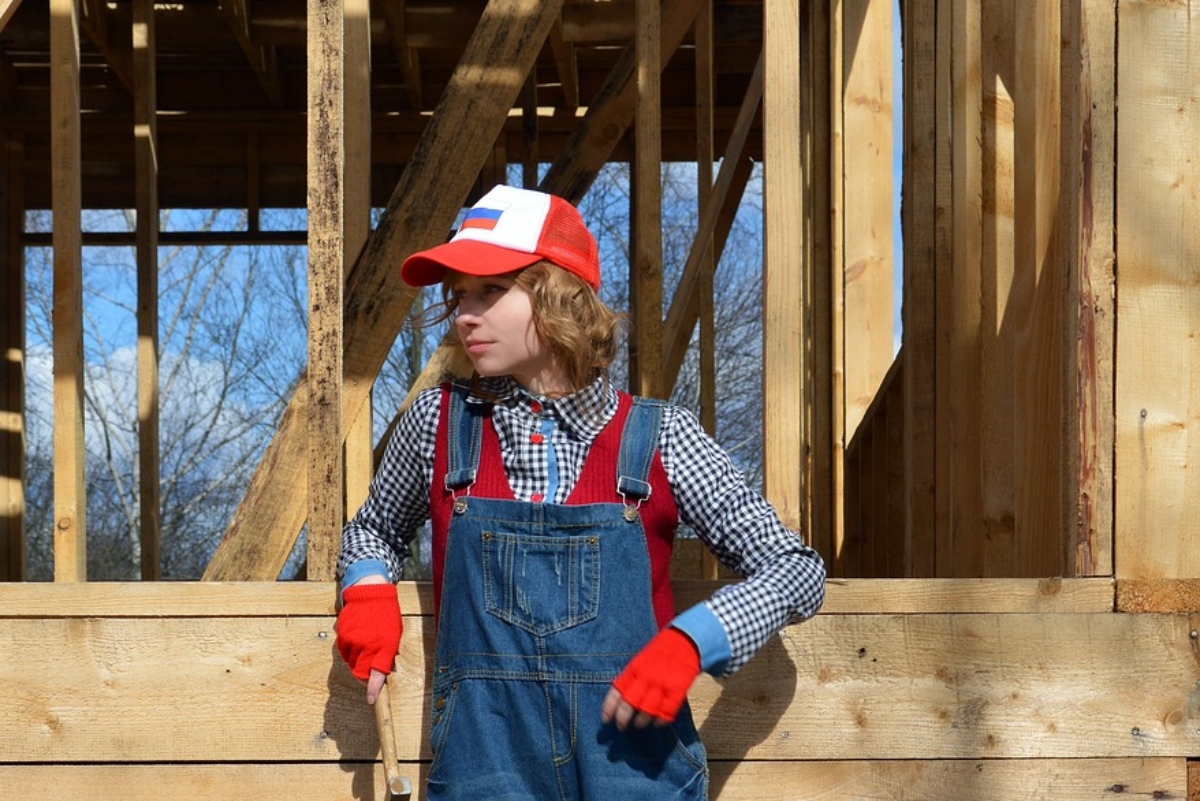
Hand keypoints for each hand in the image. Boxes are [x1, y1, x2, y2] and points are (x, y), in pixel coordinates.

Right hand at [335, 582, 400, 703]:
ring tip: (365, 644)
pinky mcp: (342, 636)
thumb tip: (382, 673)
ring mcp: (352, 641)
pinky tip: (357, 638)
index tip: (371, 700)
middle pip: (360, 672)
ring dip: (357, 660)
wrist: (370, 593)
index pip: (377, 675)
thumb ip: (387, 656)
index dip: (373, 690)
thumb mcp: (394, 637)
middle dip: (364, 674)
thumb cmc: (386, 616)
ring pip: (351, 663)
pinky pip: (344, 653)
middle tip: (370, 665)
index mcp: (384, 647)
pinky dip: (349, 651)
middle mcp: (367, 646)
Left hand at [601, 627, 699, 729]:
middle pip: (629, 704)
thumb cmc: (660, 653)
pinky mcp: (678, 689)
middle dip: (623, 719)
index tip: (605, 720)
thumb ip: (632, 678)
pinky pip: (667, 711)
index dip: (609, 708)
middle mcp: (646, 677)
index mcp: (634, 668)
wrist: (686, 639)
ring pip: (647, 711)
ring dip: (641, 722)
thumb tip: (619, 702)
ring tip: (638, 725)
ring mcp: (662, 683)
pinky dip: (661, 721)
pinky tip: (657, 723)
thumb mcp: (640, 660)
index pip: (617, 691)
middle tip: (621, 727)